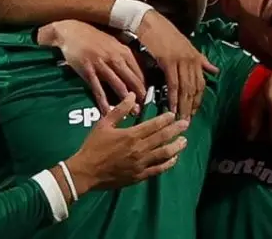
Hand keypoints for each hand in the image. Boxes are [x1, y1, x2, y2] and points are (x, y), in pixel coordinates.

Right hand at [44, 20, 145, 113]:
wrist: (71, 31)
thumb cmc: (93, 36)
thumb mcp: (113, 42)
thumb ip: (124, 55)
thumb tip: (137, 69)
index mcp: (123, 51)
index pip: (139, 71)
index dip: (145, 86)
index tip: (149, 98)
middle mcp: (114, 57)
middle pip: (131, 80)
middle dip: (139, 96)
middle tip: (144, 110)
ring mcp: (101, 64)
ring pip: (117, 85)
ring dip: (125, 100)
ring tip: (131, 113)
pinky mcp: (88, 70)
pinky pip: (98, 89)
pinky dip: (103, 102)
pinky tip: (107, 111)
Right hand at [63, 94, 188, 194]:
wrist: (86, 172)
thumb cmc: (93, 146)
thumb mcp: (103, 124)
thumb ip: (119, 110)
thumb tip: (132, 95)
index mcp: (131, 135)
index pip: (154, 125)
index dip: (166, 119)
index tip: (173, 114)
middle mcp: (139, 149)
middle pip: (163, 138)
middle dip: (176, 130)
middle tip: (186, 124)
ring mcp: (141, 164)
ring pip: (164, 154)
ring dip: (176, 146)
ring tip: (184, 141)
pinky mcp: (140, 175)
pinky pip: (158, 169)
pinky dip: (168, 163)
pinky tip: (174, 158)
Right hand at [135, 10, 218, 119]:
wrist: (149, 21)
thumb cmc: (164, 33)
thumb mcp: (186, 46)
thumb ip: (201, 60)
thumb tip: (215, 70)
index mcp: (196, 57)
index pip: (201, 83)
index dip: (198, 100)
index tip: (194, 113)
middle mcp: (192, 60)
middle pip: (195, 88)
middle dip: (191, 106)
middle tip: (187, 121)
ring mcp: (181, 60)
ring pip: (185, 88)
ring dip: (183, 105)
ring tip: (180, 119)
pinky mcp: (169, 61)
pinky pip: (173, 83)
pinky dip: (173, 97)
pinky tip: (171, 107)